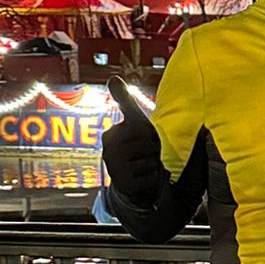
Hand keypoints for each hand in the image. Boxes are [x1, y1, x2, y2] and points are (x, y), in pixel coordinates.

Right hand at [103, 77, 166, 205]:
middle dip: (154, 149)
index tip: (144, 138)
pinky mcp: (125, 185)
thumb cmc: (138, 147)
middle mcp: (109, 152)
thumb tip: (112, 78)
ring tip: (146, 166)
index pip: (141, 128)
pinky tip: (146, 178)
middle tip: (146, 154)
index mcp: (111, 135)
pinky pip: (152, 178)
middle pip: (149, 145)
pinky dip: (154, 178)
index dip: (150, 134)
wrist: (135, 183)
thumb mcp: (134, 122)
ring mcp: (115, 170)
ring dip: (155, 164)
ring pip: (151, 162)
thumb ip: (125, 101)